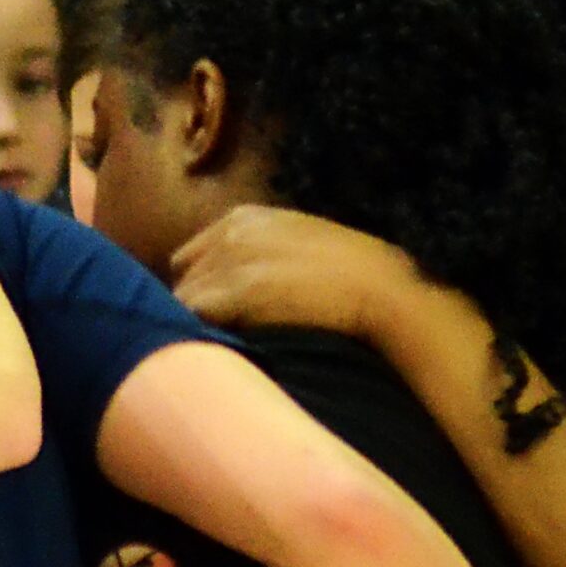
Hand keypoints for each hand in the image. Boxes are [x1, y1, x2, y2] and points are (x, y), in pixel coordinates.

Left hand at [170, 206, 419, 340]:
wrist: (382, 288)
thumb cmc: (355, 277)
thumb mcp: (300, 248)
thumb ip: (265, 258)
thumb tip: (242, 291)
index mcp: (246, 218)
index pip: (192, 257)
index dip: (201, 288)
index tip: (216, 315)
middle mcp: (231, 232)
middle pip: (183, 277)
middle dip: (195, 305)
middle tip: (219, 335)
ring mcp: (231, 259)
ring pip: (182, 298)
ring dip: (196, 322)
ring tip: (221, 345)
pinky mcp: (236, 290)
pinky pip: (191, 315)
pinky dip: (199, 333)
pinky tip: (221, 348)